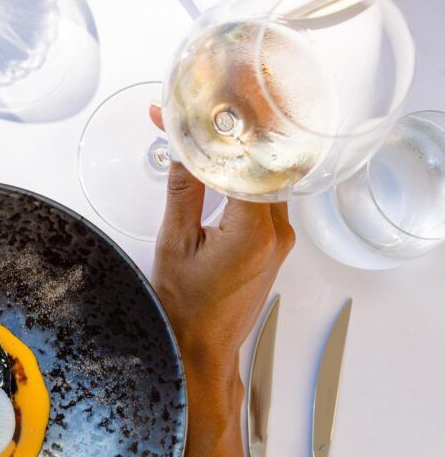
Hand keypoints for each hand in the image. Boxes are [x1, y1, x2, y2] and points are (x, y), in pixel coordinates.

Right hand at [149, 105, 293, 378]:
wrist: (202, 351)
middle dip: (237, 130)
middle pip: (265, 161)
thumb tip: (181, 150)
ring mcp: (280, 238)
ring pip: (268, 176)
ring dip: (242, 152)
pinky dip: (245, 175)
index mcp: (252, 231)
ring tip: (210, 128)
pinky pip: (265, 196)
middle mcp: (276, 232)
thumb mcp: (174, 245)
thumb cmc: (187, 312)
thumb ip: (183, 192)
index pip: (248, 159)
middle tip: (208, 105)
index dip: (226, 127)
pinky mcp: (275, 243)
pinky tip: (223, 161)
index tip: (201, 107)